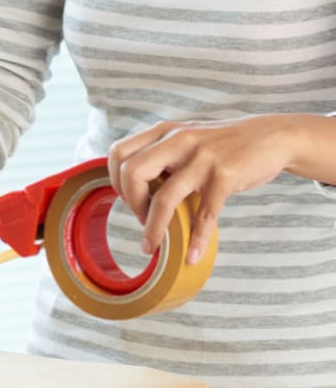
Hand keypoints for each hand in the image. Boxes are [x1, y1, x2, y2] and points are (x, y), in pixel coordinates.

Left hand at [107, 114, 303, 262]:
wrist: (271, 137)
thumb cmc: (222, 145)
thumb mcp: (185, 138)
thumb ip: (159, 154)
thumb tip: (131, 186)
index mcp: (164, 132)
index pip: (119, 153)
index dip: (116, 181)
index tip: (130, 199)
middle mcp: (179, 141)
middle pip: (131, 173)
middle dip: (130, 202)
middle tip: (141, 217)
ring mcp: (202, 159)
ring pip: (163, 199)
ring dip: (153, 229)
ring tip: (151, 246)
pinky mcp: (224, 177)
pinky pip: (203, 216)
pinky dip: (196, 240)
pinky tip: (192, 256)